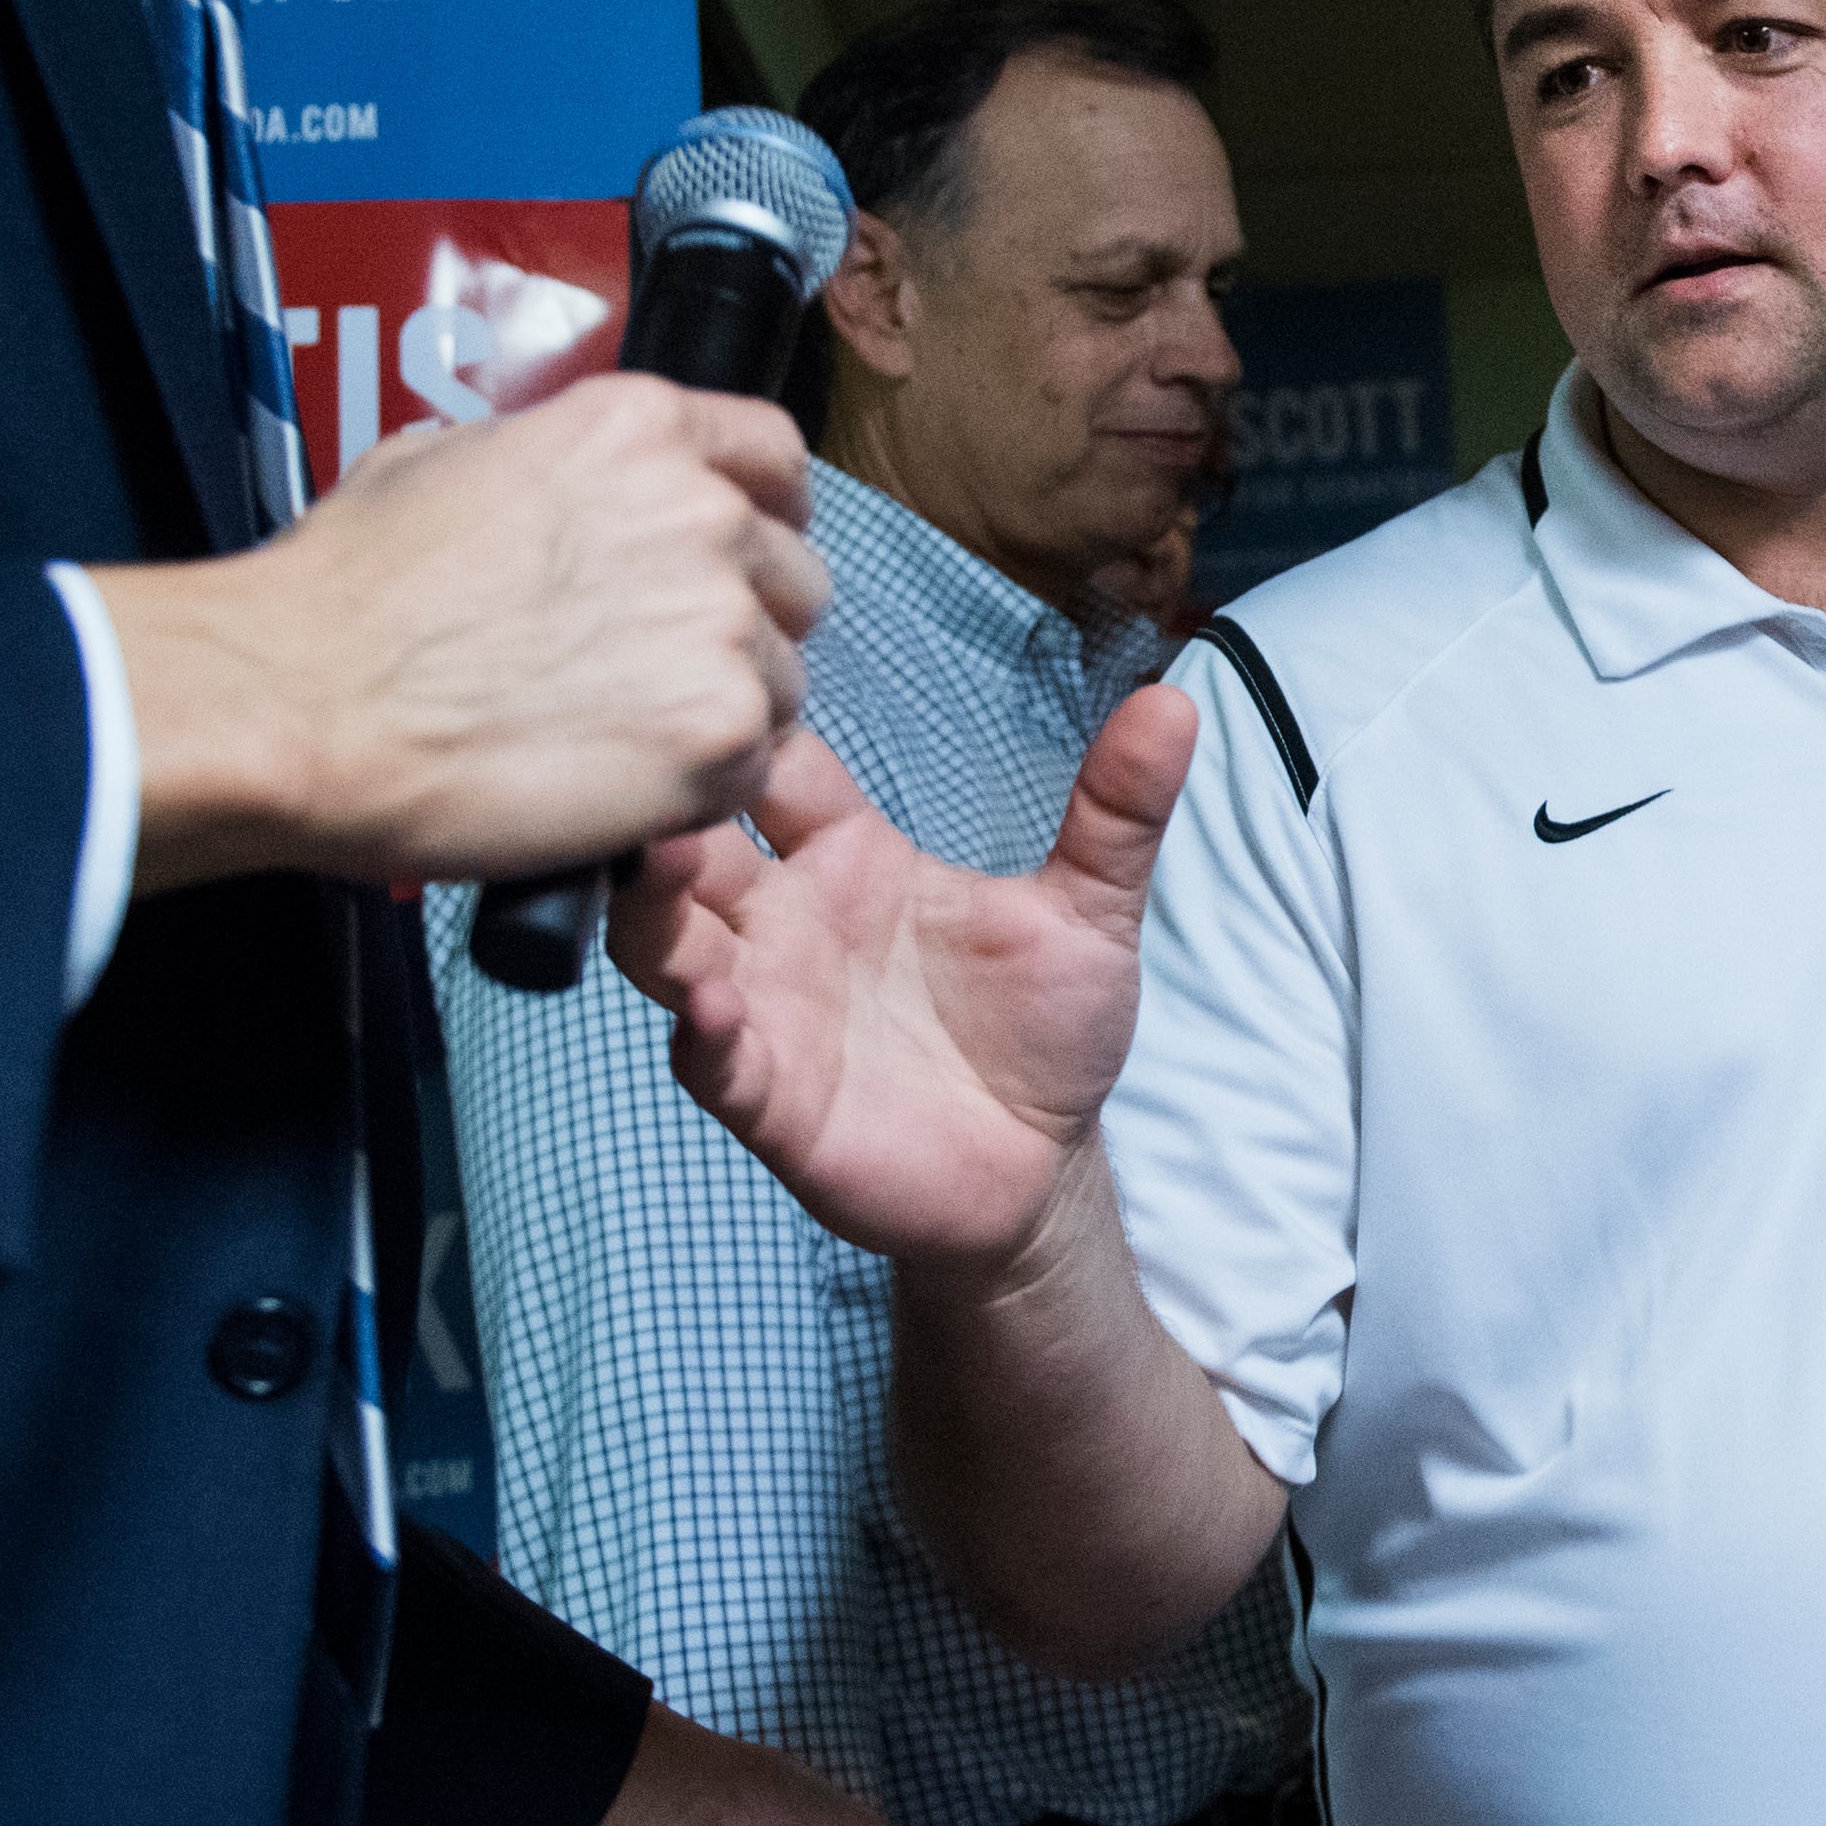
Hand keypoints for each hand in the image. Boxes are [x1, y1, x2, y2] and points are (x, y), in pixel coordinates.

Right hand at [100, 374, 830, 889]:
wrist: (301, 703)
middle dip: (740, 623)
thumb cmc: (345, 595)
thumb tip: (569, 492)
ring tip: (615, 736)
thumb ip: (549, 467)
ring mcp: (720, 621)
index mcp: (641, 429)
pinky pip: (756, 762)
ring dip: (721, 709)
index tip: (736, 557)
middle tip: (654, 672)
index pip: (774, 457)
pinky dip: (700, 785)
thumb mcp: (442, 460)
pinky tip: (618, 783)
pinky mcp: (722, 730)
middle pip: (792, 575)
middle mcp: (702, 512)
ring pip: (782, 678)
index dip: (760, 514)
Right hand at [615, 703, 1189, 1275]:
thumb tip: (1177, 697)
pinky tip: (713, 1004)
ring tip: (653, 861)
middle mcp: (786, 922)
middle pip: (690, 844)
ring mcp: (767, 1008)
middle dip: (667, 802)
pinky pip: (712, 1059)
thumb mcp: (1092, 913)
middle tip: (661, 749)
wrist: (1041, 1169)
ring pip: (667, 943)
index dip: (753, 716)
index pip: (776, 766)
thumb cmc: (1044, 1030)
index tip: (732, 657)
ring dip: (648, 906)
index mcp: (847, 857)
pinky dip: (703, 1030)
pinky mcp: (772, 1099)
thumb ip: (1118, 811)